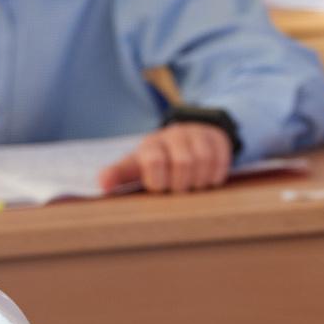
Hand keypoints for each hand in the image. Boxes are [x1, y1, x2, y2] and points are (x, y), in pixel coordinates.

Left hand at [98, 123, 234, 193]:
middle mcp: (174, 135)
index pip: (154, 161)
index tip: (158, 187)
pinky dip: (214, 176)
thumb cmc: (156, 160)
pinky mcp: (218, 138)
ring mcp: (198, 135)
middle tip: (178, 189)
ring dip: (199, 181)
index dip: (158, 181)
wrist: (186, 137)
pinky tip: (207, 178)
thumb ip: (118, 175)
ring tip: (192, 186)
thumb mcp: (136, 166)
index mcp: (151, 144)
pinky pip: (221, 160)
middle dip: (181, 184)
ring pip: (204, 161)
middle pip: (183, 163)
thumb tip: (102, 184)